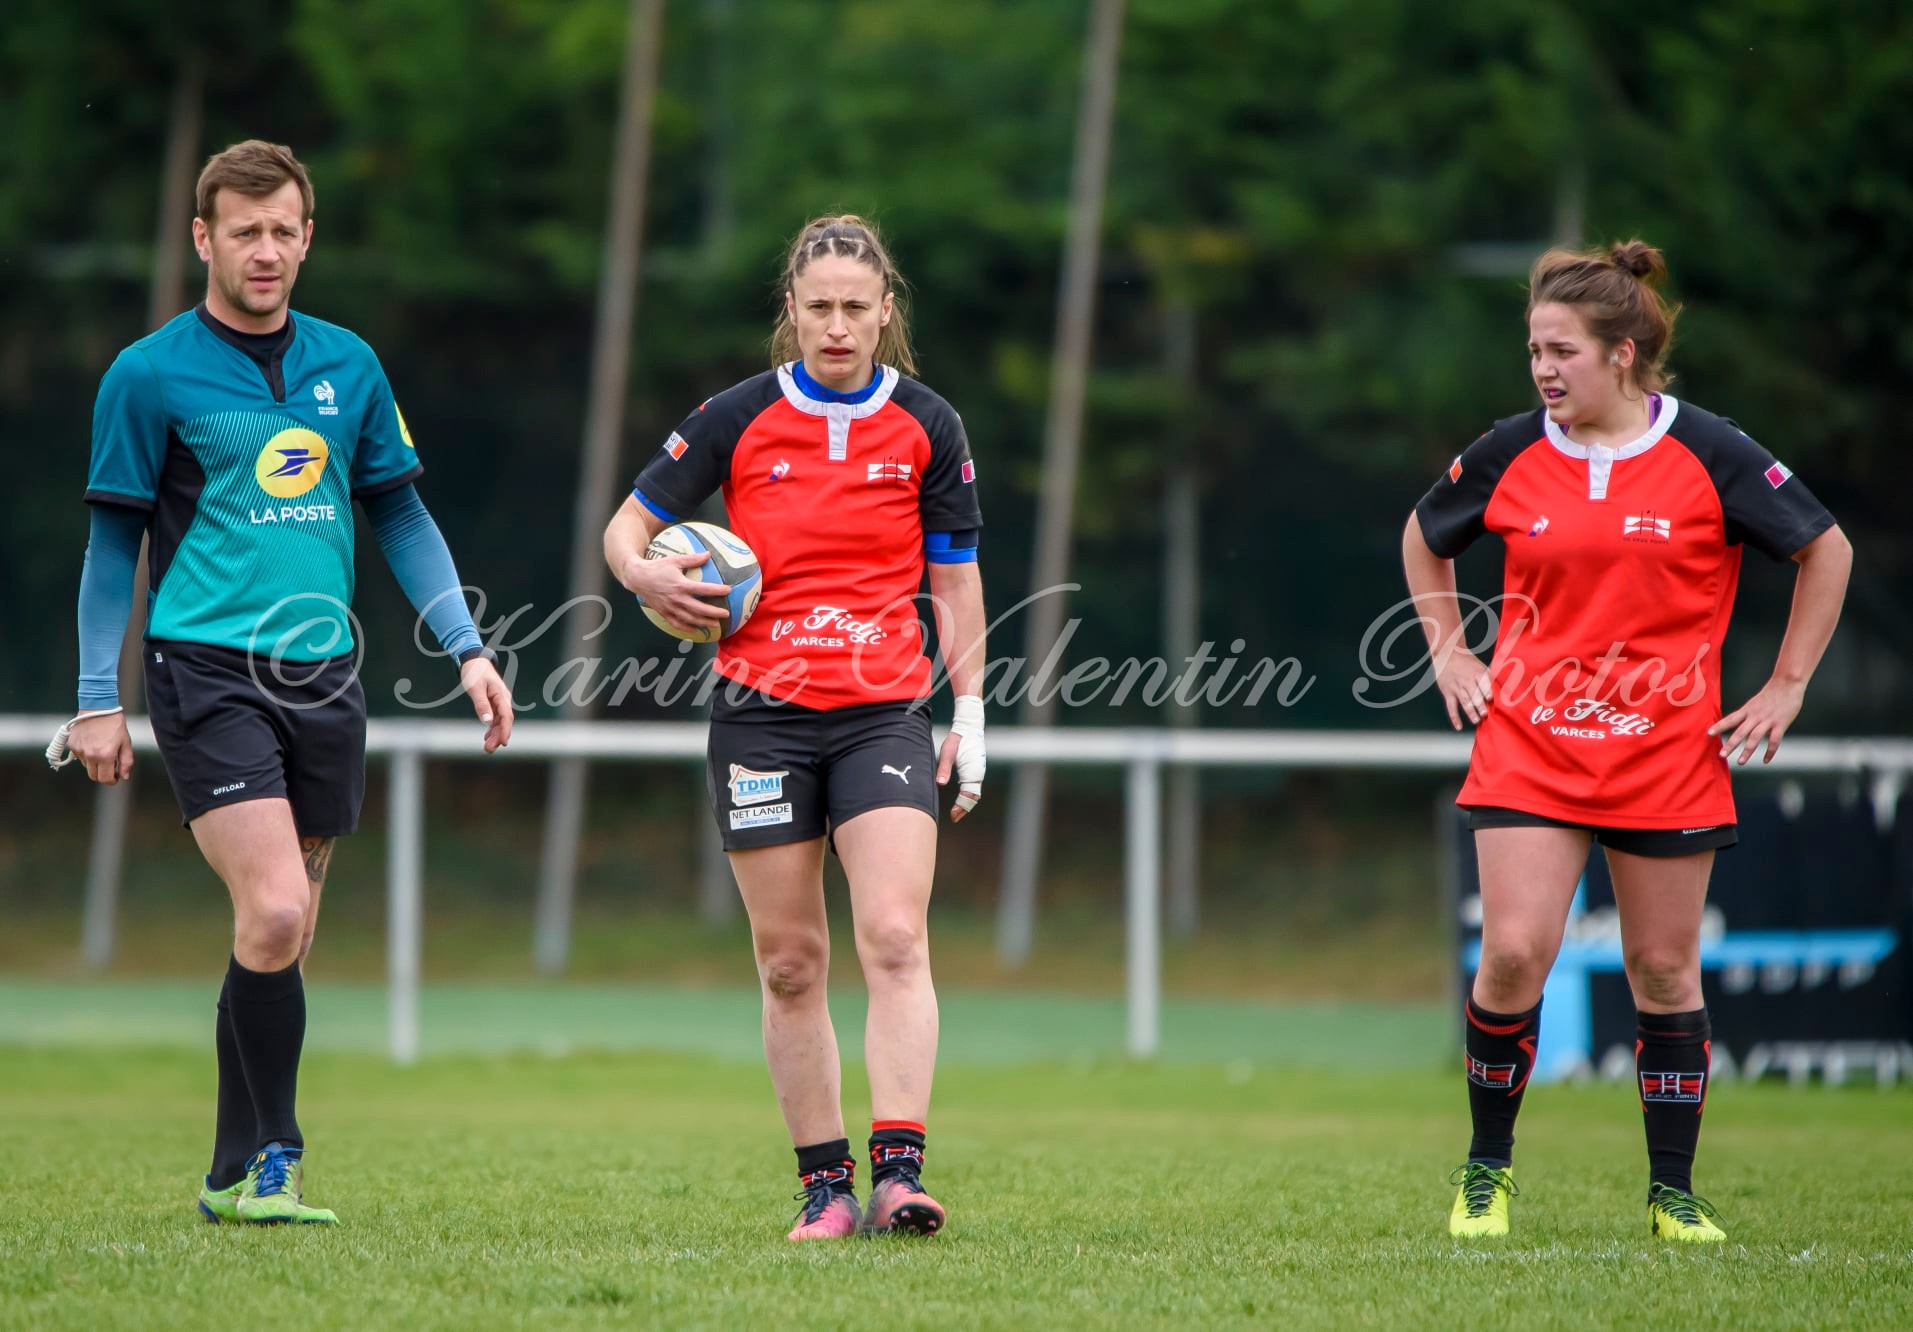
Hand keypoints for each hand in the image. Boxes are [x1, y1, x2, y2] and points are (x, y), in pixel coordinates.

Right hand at [71, 711, 133, 783]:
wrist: (98, 708)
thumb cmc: (114, 724)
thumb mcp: (126, 742)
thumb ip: (126, 762)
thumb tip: (124, 777)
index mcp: (105, 755)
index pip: (105, 779)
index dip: (112, 780)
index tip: (116, 776)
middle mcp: (90, 755)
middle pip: (94, 776)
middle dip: (103, 774)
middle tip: (110, 766)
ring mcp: (79, 750)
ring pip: (87, 767)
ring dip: (94, 764)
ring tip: (102, 750)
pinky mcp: (72, 745)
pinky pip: (80, 757)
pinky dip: (86, 755)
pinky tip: (93, 744)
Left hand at [461, 657, 513, 752]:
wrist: (474, 660)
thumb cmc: (474, 672)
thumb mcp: (475, 688)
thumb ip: (481, 705)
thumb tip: (487, 722)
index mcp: (501, 695)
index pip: (506, 716)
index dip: (505, 730)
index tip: (502, 742)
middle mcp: (503, 699)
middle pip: (504, 721)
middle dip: (498, 736)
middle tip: (489, 750)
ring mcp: (499, 700)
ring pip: (500, 721)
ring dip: (495, 734)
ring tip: (487, 747)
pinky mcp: (494, 701)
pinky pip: (496, 717)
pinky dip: (492, 727)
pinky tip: (487, 736)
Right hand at [617, 549, 730, 637]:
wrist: (637, 578)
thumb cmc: (657, 567)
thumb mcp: (675, 560)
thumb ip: (692, 559)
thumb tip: (708, 554)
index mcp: (681, 585)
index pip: (703, 589)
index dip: (717, 590)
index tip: (728, 590)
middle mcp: (677, 599)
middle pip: (699, 609)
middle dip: (714, 613)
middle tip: (726, 614)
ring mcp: (670, 608)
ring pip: (690, 619)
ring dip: (704, 623)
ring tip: (715, 624)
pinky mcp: (663, 613)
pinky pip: (677, 624)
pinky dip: (687, 628)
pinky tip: (696, 630)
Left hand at [936, 695, 984, 821]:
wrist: (969, 726)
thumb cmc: (957, 738)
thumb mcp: (947, 752)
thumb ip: (944, 767)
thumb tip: (940, 783)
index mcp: (972, 771)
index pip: (968, 795)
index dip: (961, 807)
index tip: (953, 815)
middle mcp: (978, 773)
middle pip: (974, 797)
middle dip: (964, 808)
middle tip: (954, 818)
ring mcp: (978, 771)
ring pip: (975, 793)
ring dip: (967, 803)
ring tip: (956, 812)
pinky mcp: (976, 769)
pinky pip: (974, 786)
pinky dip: (968, 795)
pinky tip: (960, 799)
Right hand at [1433, 648, 1493, 729]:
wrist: (1447, 653)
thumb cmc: (1467, 661)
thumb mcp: (1480, 665)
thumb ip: (1492, 677)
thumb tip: (1508, 687)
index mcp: (1476, 672)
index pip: (1482, 682)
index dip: (1486, 690)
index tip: (1491, 698)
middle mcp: (1466, 680)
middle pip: (1473, 694)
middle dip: (1479, 704)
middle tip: (1485, 714)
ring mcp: (1456, 687)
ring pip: (1464, 701)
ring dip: (1470, 711)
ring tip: (1477, 720)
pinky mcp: (1448, 693)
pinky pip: (1451, 707)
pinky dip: (1454, 717)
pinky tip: (1459, 727)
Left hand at [1708, 677, 1805, 765]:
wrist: (1787, 683)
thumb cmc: (1771, 694)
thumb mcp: (1755, 703)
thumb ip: (1749, 715)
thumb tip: (1745, 730)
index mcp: (1747, 710)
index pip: (1730, 719)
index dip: (1719, 726)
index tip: (1708, 734)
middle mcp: (1755, 715)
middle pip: (1740, 731)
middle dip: (1730, 744)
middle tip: (1721, 755)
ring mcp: (1768, 720)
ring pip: (1755, 737)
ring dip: (1747, 751)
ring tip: (1740, 762)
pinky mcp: (1781, 723)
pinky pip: (1774, 740)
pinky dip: (1770, 752)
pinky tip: (1765, 761)